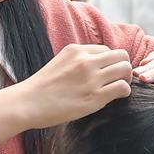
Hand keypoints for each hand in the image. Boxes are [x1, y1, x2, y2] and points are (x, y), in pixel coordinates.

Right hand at [14, 44, 132, 128]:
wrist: (27, 103)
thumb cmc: (41, 88)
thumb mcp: (59, 63)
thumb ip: (77, 61)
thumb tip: (95, 66)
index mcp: (76, 50)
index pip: (106, 50)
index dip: (110, 62)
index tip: (106, 74)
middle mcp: (85, 61)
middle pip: (121, 55)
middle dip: (123, 67)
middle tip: (118, 80)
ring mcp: (91, 78)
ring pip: (125, 69)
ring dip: (126, 79)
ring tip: (118, 88)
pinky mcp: (94, 97)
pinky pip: (122, 88)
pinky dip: (124, 92)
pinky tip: (117, 97)